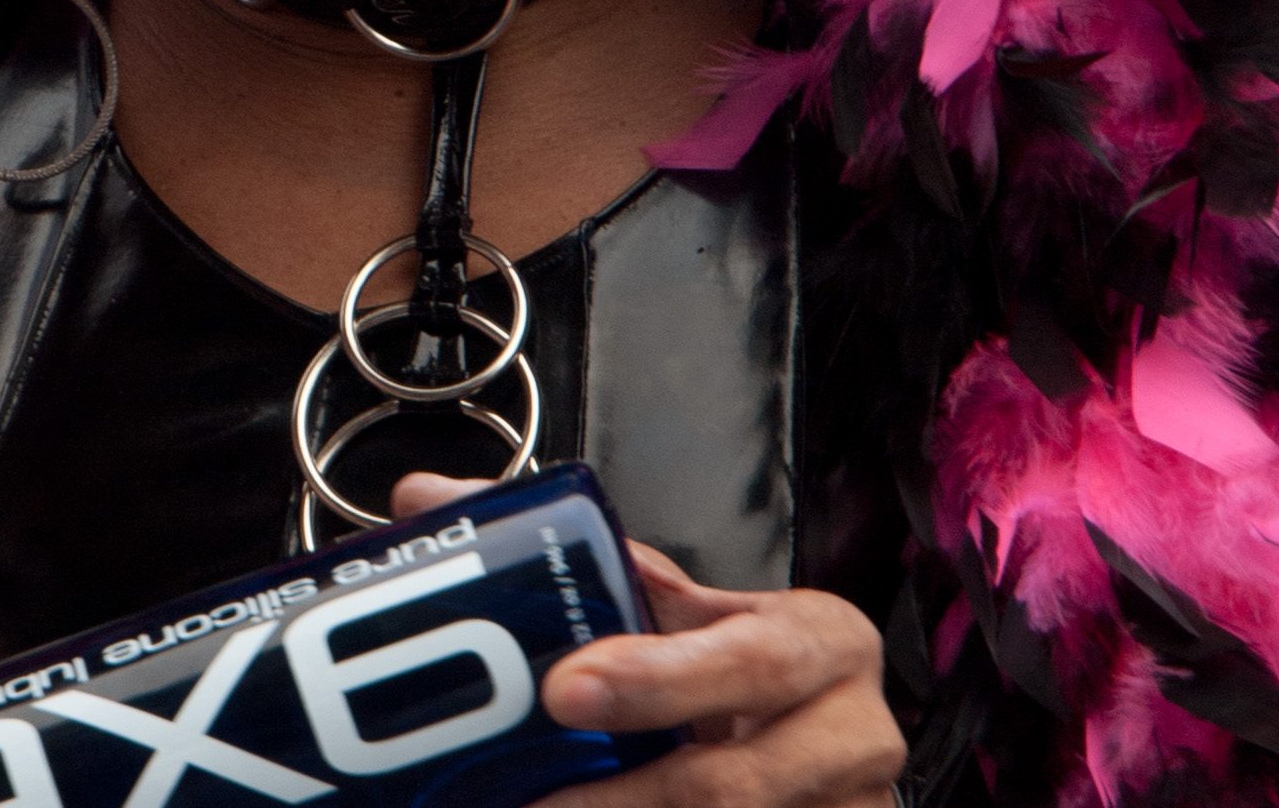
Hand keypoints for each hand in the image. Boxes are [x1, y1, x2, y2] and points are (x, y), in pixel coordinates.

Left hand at [390, 475, 903, 807]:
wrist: (813, 741)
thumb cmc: (736, 667)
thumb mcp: (682, 609)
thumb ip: (582, 558)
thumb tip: (427, 500)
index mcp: (823, 642)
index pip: (752, 659)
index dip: (660, 679)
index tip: (566, 688)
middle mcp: (851, 735)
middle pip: (734, 782)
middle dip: (623, 795)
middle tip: (532, 797)